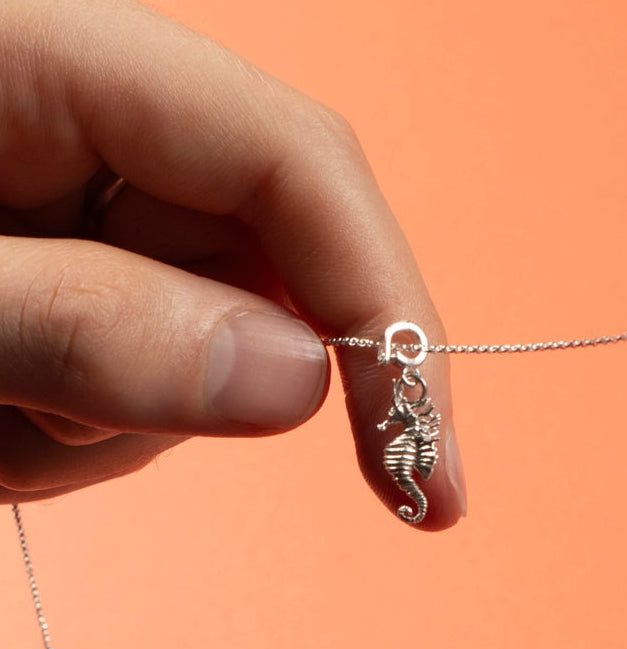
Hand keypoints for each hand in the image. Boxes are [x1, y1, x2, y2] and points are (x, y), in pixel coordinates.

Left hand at [0, 0, 465, 528]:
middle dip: (197, 386)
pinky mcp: (82, 268)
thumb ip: (90, 327)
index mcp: (58, 53)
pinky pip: (147, 371)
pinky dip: (83, 424)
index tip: (426, 459)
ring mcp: (89, 199)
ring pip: (208, 342)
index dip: (384, 309)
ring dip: (112, 417)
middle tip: (41, 432)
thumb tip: (301, 381)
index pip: (294, 160)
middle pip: (258, 264)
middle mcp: (97, 117)